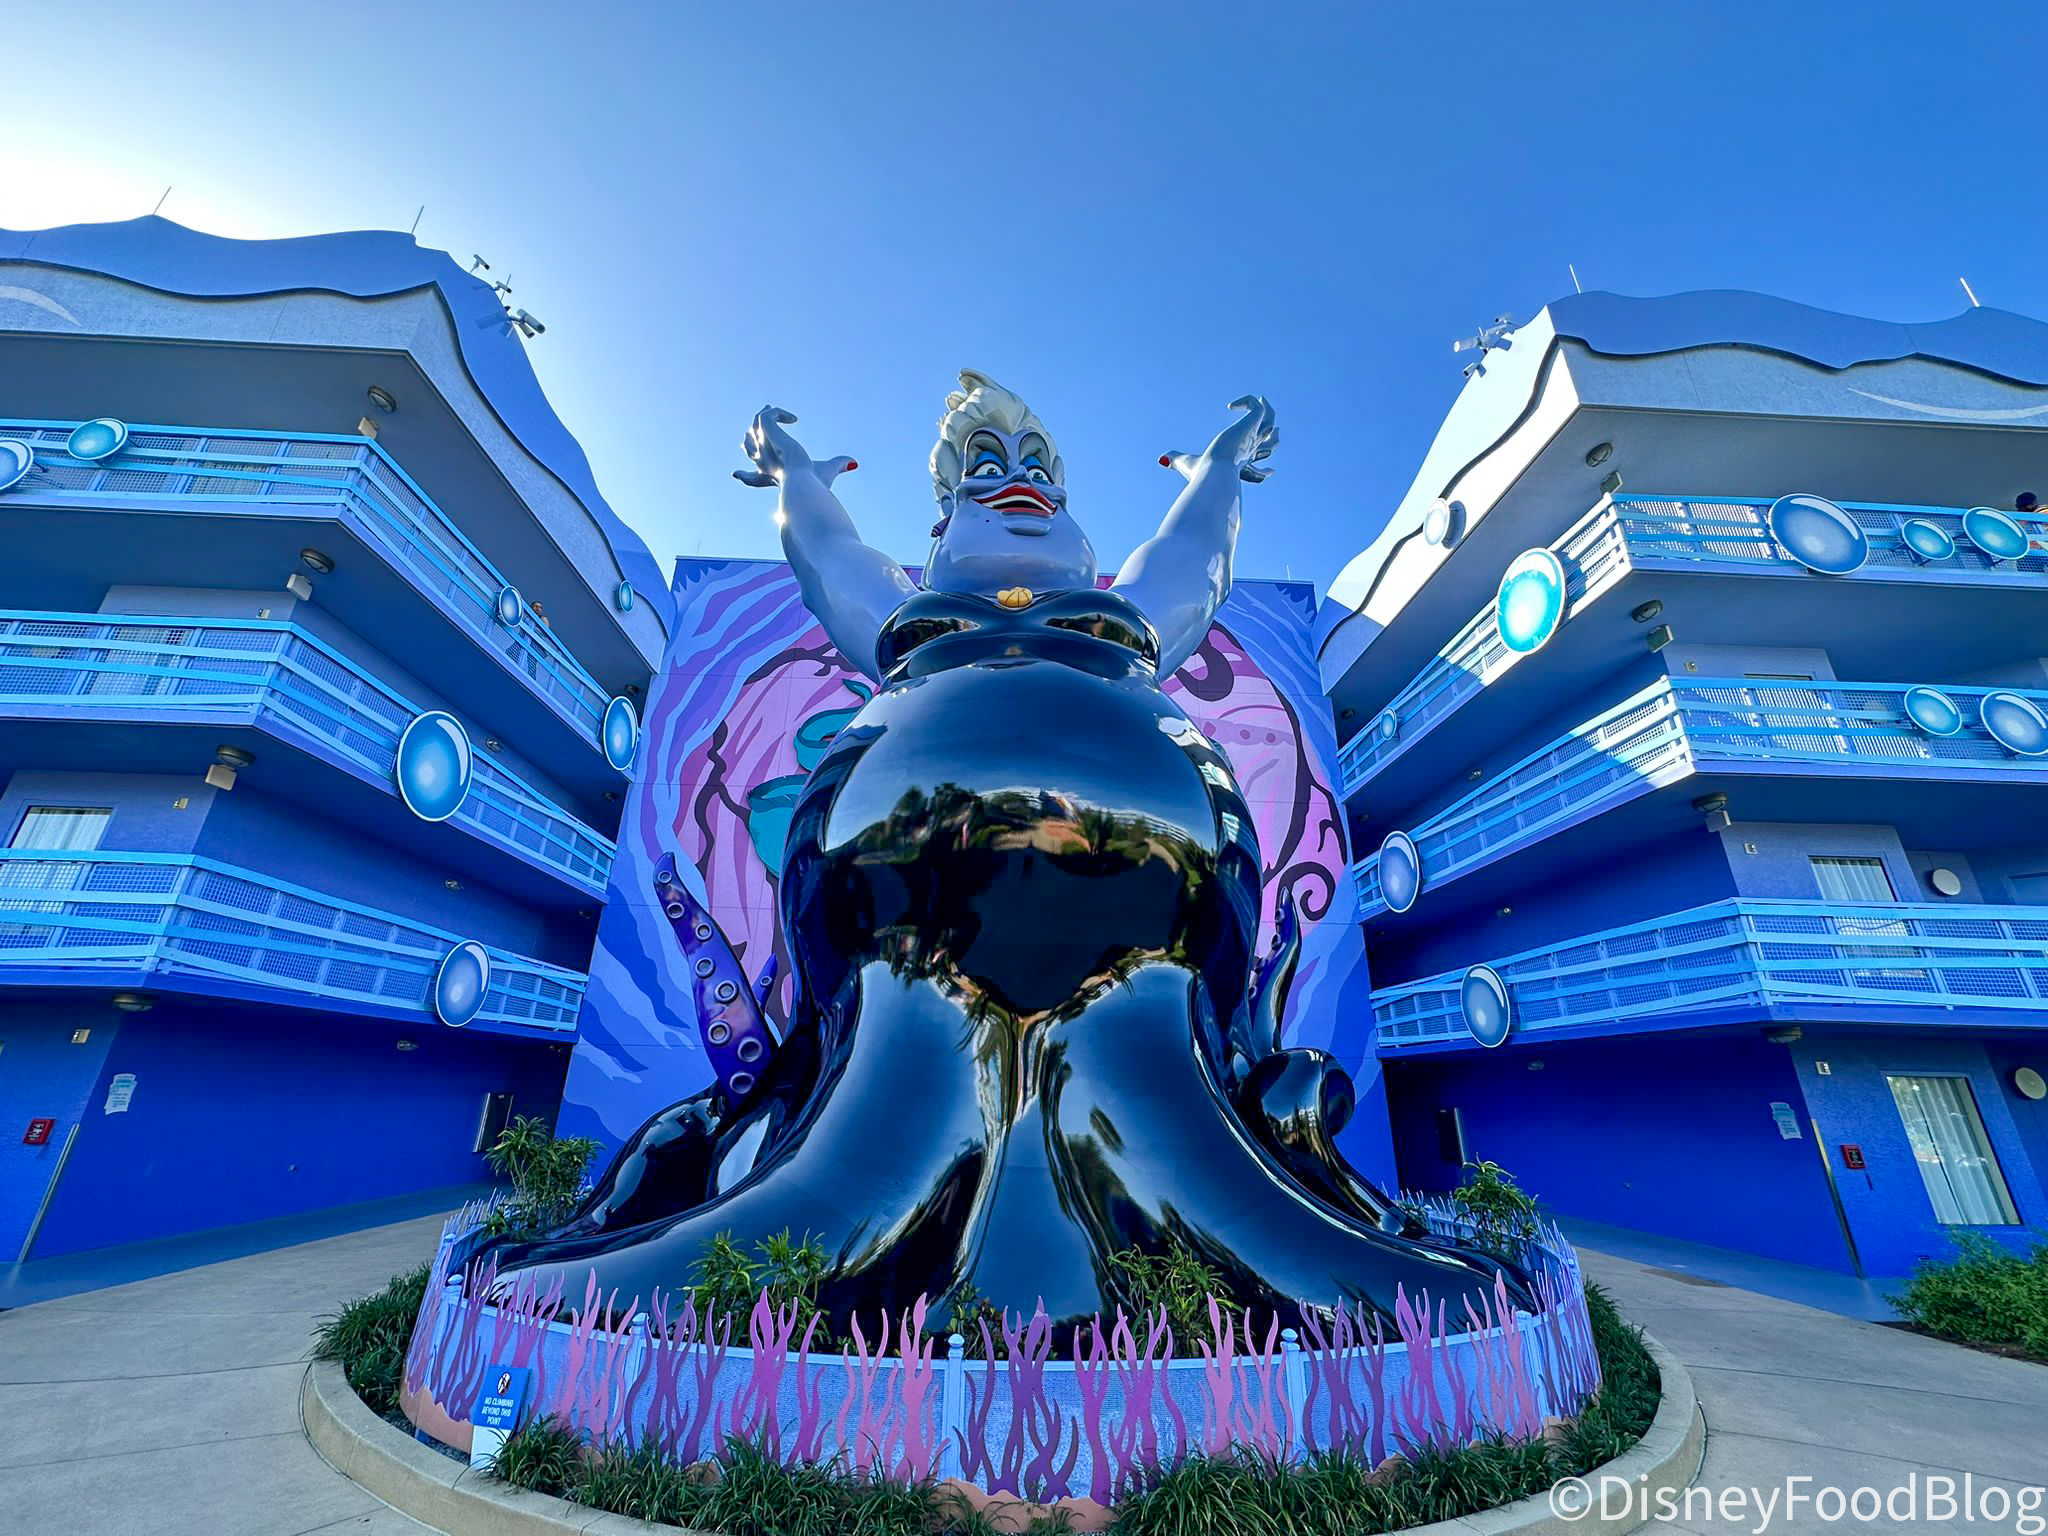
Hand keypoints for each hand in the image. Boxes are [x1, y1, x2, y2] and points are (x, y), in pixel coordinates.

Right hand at [733, 405, 856, 488]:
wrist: (805, 488)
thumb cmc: (815, 487)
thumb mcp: (827, 471)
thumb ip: (837, 466)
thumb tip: (853, 462)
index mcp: (774, 476)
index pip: (754, 477)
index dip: (746, 477)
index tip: (737, 476)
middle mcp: (766, 463)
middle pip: (748, 447)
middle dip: (751, 434)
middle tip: (763, 418)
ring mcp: (765, 448)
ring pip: (754, 427)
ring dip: (764, 416)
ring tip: (772, 407)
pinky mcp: (769, 436)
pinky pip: (765, 418)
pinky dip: (777, 413)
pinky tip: (794, 419)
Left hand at [1159, 395, 1278, 483]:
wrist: (1215, 476)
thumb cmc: (1203, 475)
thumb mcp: (1188, 464)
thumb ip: (1177, 460)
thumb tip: (1160, 459)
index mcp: (1240, 459)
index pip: (1257, 456)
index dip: (1262, 456)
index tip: (1267, 466)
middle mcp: (1250, 448)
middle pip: (1271, 439)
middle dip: (1270, 428)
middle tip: (1264, 415)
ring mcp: (1252, 436)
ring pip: (1270, 420)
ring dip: (1266, 409)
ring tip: (1260, 400)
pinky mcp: (1251, 425)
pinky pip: (1258, 407)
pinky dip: (1249, 401)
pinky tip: (1230, 406)